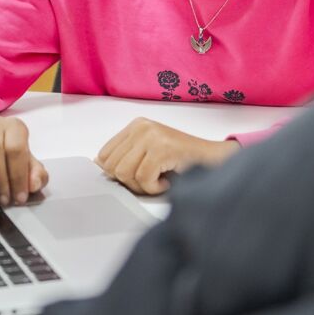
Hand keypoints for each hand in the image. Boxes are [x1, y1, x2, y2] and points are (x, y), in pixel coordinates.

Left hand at [94, 118, 239, 194]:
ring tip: (160, 179)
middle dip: (130, 182)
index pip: (104, 156)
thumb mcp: (148, 154)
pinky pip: (143, 179)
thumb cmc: (183, 160)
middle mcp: (141, 127)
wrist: (215, 160)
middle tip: (152, 180)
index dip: (117, 173)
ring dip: (143, 186)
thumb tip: (98, 164)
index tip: (138, 176)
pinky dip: (155, 188)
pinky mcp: (161, 149)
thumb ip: (125, 157)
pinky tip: (168, 181)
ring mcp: (151, 136)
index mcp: (135, 126)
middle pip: (112, 167)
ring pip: (124, 174)